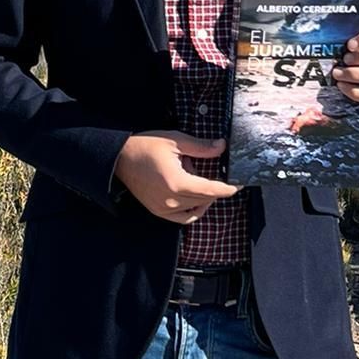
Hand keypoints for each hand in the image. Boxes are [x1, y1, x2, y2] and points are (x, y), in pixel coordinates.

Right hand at [113, 131, 239, 223]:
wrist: (120, 157)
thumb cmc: (145, 146)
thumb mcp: (175, 141)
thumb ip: (201, 147)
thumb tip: (221, 146)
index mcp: (177, 183)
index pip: (211, 190)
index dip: (228, 188)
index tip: (239, 184)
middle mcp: (171, 200)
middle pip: (206, 198)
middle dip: (212, 185)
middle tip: (201, 165)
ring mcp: (164, 209)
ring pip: (197, 207)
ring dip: (202, 194)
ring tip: (189, 174)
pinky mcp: (159, 211)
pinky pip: (184, 218)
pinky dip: (194, 210)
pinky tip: (196, 199)